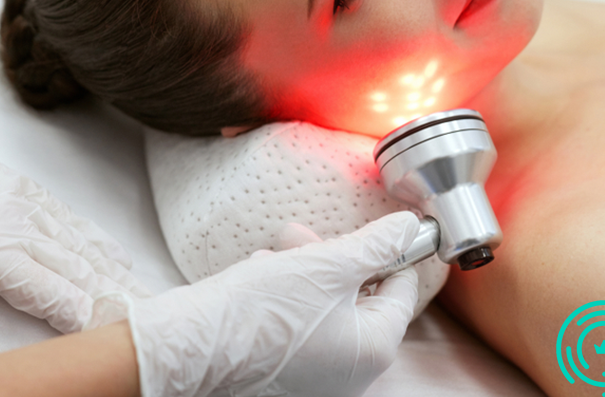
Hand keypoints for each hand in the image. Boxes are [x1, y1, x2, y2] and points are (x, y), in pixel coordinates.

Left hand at [0, 89, 147, 391]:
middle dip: (116, 294)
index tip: (126, 336)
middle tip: (150, 317)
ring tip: (141, 288)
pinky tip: (103, 247)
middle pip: (78, 266)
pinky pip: (60, 211)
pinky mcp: (6, 179)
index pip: (58, 294)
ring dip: (110, 265)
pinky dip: (88, 234)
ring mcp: (13, 194)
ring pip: (75, 237)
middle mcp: (12, 217)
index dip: (93, 319)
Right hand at [89, 211, 419, 396]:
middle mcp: (352, 372)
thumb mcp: (326, 265)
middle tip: (302, 237)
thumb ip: (373, 244)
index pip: (400, 290)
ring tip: (273, 257)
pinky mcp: (285, 372)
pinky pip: (298, 325)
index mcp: (374, 349)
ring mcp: (317, 376)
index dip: (386, 251)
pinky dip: (284, 297)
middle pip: (357, 297)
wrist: (196, 345)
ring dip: (302, 272)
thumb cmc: (261, 312)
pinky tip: (258, 280)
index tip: (370, 228)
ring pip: (323, 306)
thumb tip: (408, 228)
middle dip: (330, 258)